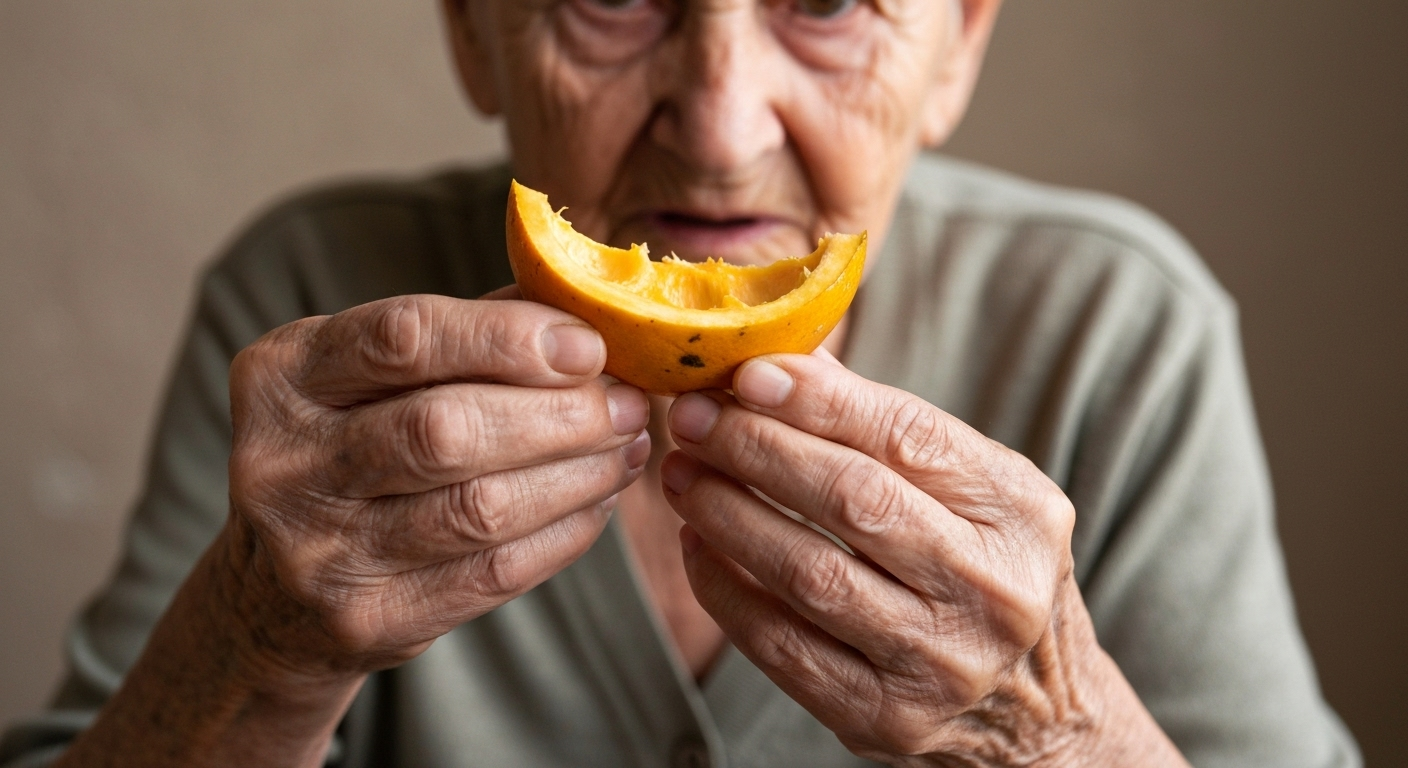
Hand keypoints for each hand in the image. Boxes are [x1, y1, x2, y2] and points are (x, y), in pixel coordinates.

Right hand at [222, 292, 649, 678]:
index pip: (403, 338)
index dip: (506, 338)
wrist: (277, 596)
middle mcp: (283, 463)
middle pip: (447, 430)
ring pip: (481, 507)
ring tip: (626, 446)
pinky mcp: (369, 619)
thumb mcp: (371, 378)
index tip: (588, 344)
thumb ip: (465, 335)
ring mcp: (320, 551)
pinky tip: (598, 501)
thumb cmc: (353, 448)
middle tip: (627, 402)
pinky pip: (495, 571)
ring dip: (578, 473)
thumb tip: (582, 312)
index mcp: (283, 376)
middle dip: (561, 413)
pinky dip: (565, 531)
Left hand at [661, 352, 1186, 765]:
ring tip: (684, 474)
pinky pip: (780, 645)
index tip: (746, 373)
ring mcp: (940, 663)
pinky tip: (698, 545)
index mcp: (1021, 511)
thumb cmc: (983, 569)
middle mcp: (991, 589)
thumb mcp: (974, 491)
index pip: (907, 437)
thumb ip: (887, 428)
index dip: (818, 401)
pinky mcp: (886, 718)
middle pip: (851, 500)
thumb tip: (782, 362)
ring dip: (727, 514)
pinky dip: (724, 589)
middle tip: (693, 418)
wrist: (1034, 710)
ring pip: (807, 573)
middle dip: (756, 448)